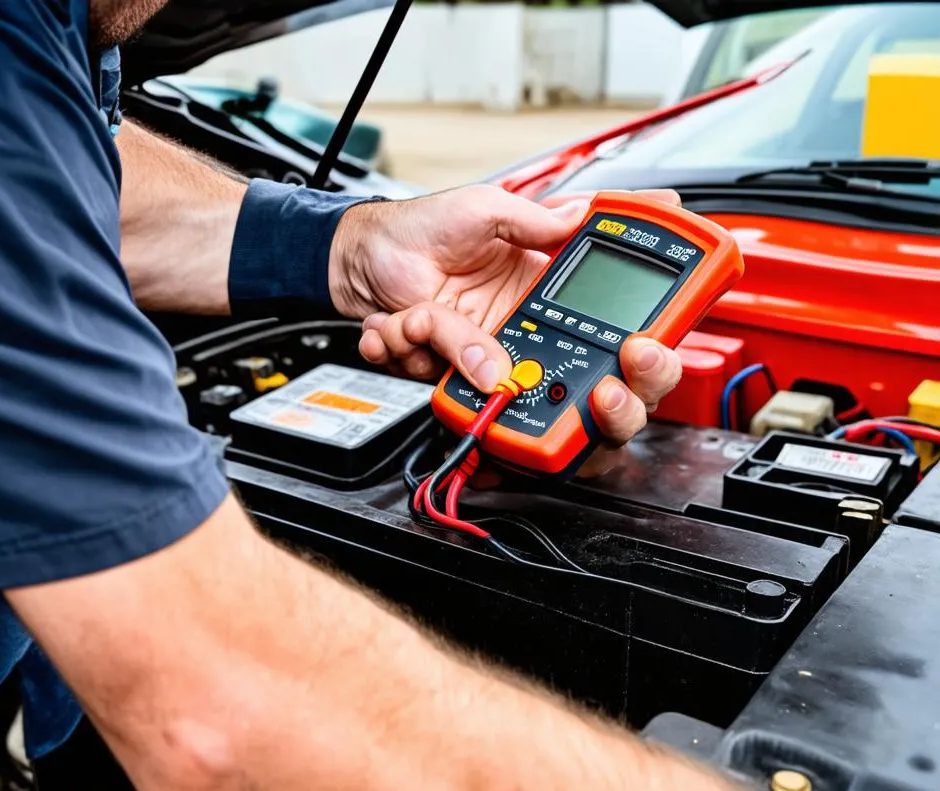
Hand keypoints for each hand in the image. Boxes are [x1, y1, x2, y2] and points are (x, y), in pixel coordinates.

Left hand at [329, 184, 681, 458]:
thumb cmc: (416, 229)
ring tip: (411, 312)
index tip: (636, 344)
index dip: (623, 334)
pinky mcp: (447, 368)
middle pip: (554, 368)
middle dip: (511, 357)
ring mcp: (481, 351)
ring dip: (438, 339)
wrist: (357, 262)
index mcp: (536, 282)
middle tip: (482, 335)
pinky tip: (390, 324)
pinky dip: (407, 348)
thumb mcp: (481, 208)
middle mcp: (516, 324)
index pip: (592, 309)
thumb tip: (580, 218)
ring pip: (488, 377)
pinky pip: (441, 380)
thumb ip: (533, 220)